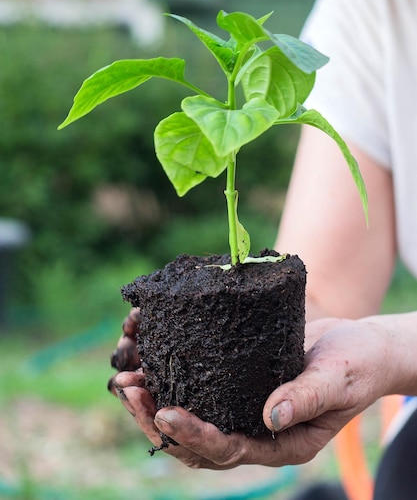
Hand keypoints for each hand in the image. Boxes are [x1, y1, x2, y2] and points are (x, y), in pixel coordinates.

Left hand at [111, 316, 397, 468]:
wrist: (357, 344)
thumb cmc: (355, 364)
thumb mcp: (337, 379)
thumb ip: (308, 398)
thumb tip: (271, 416)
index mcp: (278, 442)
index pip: (227, 449)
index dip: (194, 435)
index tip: (165, 412)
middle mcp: (252, 428)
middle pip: (194, 440)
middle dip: (155, 418)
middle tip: (128, 389)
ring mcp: (240, 404)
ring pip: (187, 410)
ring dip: (151, 395)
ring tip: (125, 370)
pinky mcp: (233, 378)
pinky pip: (195, 381)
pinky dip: (169, 367)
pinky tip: (148, 346)